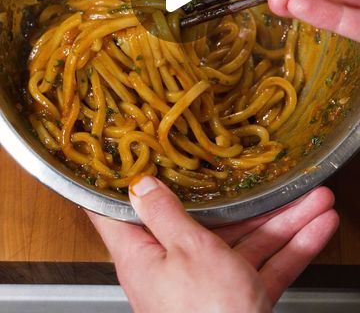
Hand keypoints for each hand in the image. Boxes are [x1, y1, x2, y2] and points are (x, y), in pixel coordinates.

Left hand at [87, 178, 337, 312]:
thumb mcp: (185, 250)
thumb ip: (164, 214)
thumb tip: (141, 184)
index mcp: (145, 254)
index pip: (117, 216)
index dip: (115, 185)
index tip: (126, 155)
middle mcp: (175, 266)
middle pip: (207, 220)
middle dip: (244, 198)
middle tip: (259, 174)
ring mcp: (211, 282)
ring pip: (246, 240)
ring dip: (284, 219)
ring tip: (313, 198)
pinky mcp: (239, 297)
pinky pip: (266, 265)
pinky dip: (294, 247)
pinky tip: (317, 227)